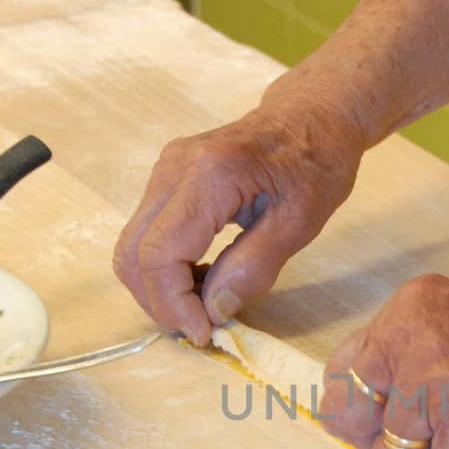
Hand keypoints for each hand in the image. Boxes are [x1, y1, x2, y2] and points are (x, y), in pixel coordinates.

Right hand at [113, 105, 363, 343]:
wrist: (311, 116)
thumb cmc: (316, 162)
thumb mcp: (300, 221)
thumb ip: (255, 266)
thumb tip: (215, 308)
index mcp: (210, 175)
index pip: (159, 253)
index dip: (173, 303)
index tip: (204, 332)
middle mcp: (174, 168)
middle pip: (133, 253)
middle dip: (160, 302)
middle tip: (201, 327)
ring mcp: (164, 170)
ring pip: (133, 246)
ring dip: (160, 287)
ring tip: (205, 303)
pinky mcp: (166, 178)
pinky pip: (147, 234)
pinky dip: (165, 268)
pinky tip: (203, 277)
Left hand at [319, 274, 448, 448]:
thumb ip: (410, 357)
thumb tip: (368, 415)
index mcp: (407, 309)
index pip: (342, 370)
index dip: (359, 409)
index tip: (384, 422)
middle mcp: (412, 338)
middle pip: (354, 419)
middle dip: (390, 441)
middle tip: (436, 436)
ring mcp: (437, 379)